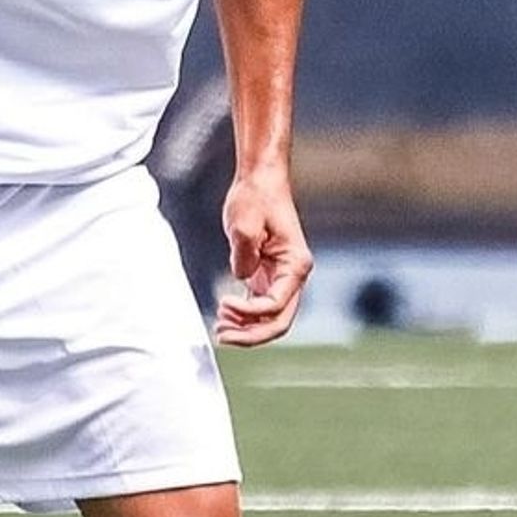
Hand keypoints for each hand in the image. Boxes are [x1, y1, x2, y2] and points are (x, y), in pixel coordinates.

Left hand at [214, 170, 312, 347]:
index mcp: (296, 264)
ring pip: (270, 318)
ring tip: (219, 328)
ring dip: (247, 328)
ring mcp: (283, 277)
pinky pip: (260, 306)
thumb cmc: (257, 197)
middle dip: (251, 335)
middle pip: (278, 321)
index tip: (223, 304)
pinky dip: (245, 316)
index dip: (249, 312)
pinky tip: (226, 317)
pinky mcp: (269, 275)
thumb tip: (241, 278)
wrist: (261, 180)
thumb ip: (244, 255)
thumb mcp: (244, 224)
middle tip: (221, 336)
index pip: (276, 304)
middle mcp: (294, 275)